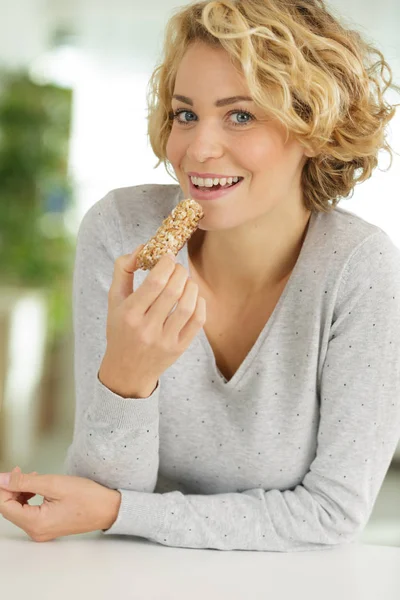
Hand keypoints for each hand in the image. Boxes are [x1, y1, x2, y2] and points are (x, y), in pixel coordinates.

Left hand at [0, 466, 120, 541]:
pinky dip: (29, 498)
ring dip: (21, 492)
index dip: (4, 487)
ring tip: (32, 477)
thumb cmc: (88, 497)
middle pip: (10, 509)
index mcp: (36, 523)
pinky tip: (37, 488)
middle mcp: (36, 531)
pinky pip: (29, 513)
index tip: (10, 473)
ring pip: (19, 510)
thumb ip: (25, 482)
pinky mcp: (48, 526)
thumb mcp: (54, 484)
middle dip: (12, 488)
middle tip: (21, 471)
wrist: (109, 509)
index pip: (5, 506)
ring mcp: (42, 531)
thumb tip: (3, 480)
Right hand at [99, 244, 205, 397]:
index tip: (168, 256)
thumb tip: (142, 248)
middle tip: (178, 267)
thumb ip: (123, 270)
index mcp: (129, 314)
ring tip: (186, 280)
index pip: (154, 282)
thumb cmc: (120, 330)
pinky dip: (199, 304)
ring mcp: (164, 340)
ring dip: (191, 286)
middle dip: (180, 272)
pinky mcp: (178, 348)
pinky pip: (197, 322)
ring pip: (187, 306)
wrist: (127, 371)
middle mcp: (147, 328)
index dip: (166, 264)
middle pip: (172, 291)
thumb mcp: (114, 301)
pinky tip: (193, 297)